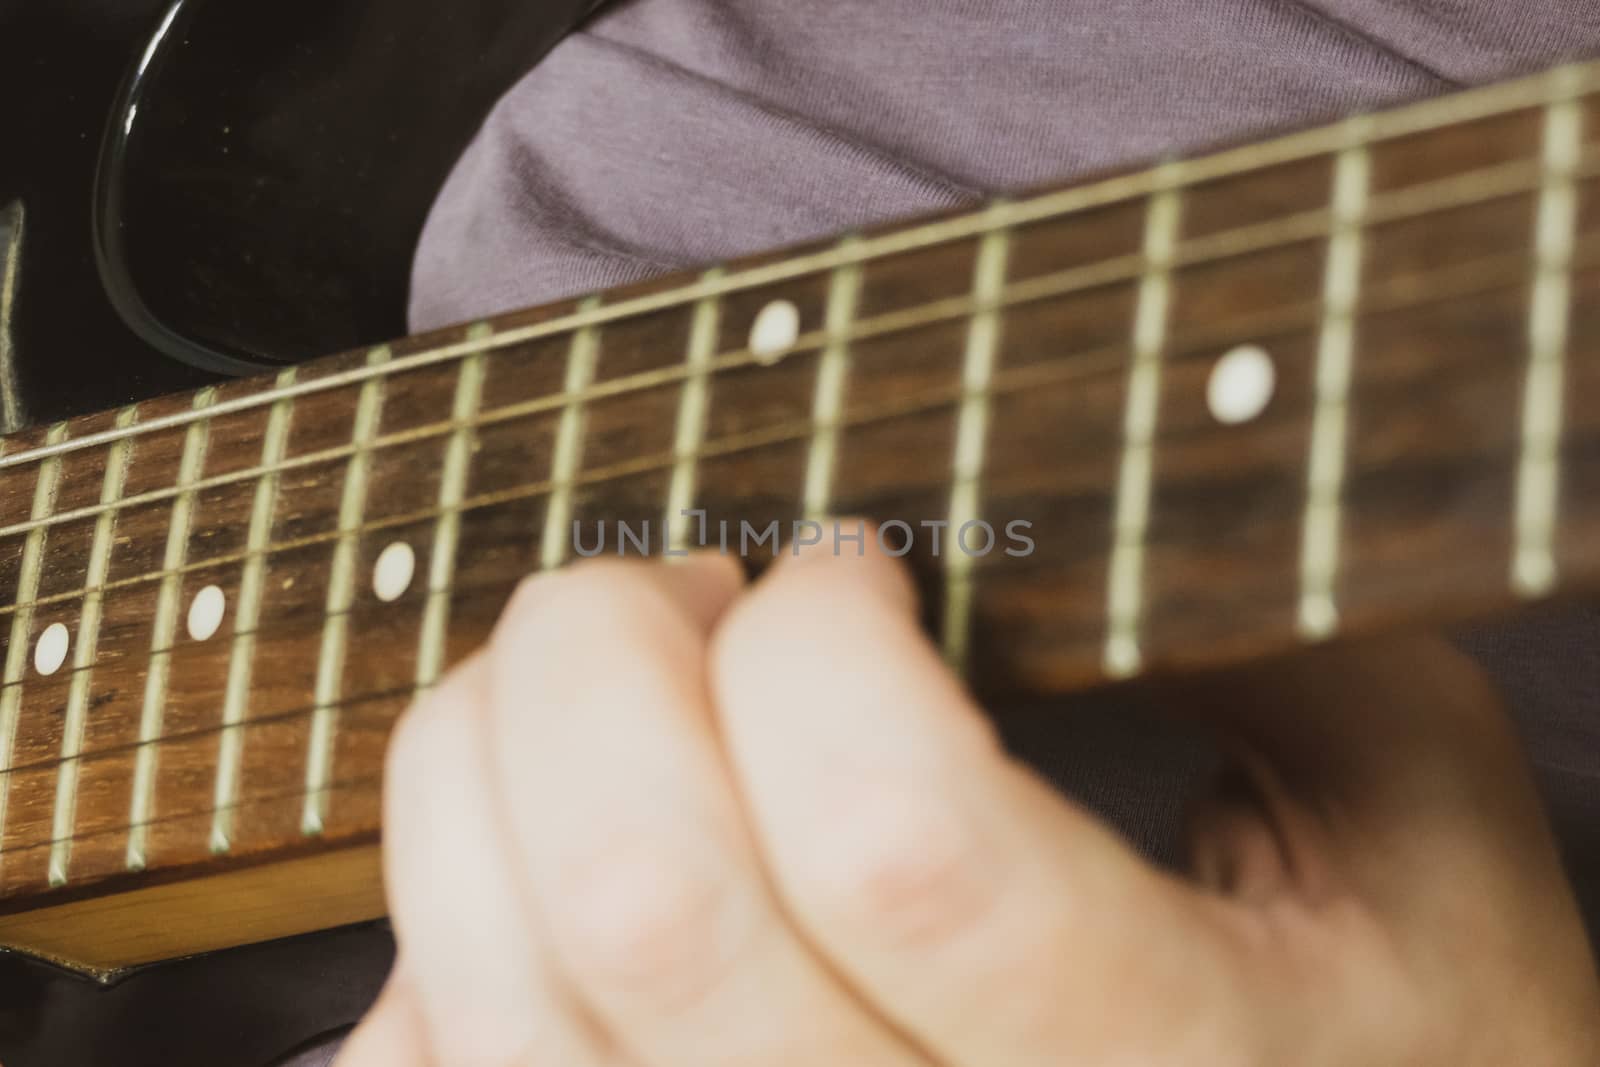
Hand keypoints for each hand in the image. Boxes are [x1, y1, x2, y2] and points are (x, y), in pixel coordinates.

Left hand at [337, 538, 1599, 1065]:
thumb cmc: (1385, 978)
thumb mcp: (1397, 775)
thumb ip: (1231, 620)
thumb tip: (966, 498)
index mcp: (1192, 1064)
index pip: (897, 843)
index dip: (819, 641)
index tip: (847, 562)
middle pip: (646, 907)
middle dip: (596, 651)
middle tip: (675, 587)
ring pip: (499, 1008)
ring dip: (481, 767)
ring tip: (582, 694)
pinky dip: (441, 932)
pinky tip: (543, 859)